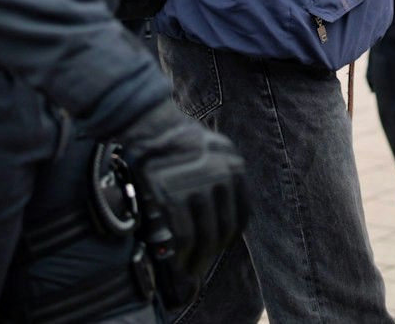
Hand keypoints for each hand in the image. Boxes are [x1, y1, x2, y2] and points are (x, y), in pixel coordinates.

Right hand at [119, 99, 249, 289]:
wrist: (150, 124)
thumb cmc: (176, 138)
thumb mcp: (213, 149)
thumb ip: (221, 177)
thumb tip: (218, 212)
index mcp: (235, 165)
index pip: (243, 212)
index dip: (232, 234)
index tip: (221, 245)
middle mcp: (223, 176)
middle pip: (225, 227)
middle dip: (214, 252)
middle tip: (203, 264)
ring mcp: (199, 186)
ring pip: (206, 235)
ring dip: (199, 259)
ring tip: (191, 270)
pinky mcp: (175, 195)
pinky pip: (185, 235)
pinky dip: (183, 253)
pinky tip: (178, 261)